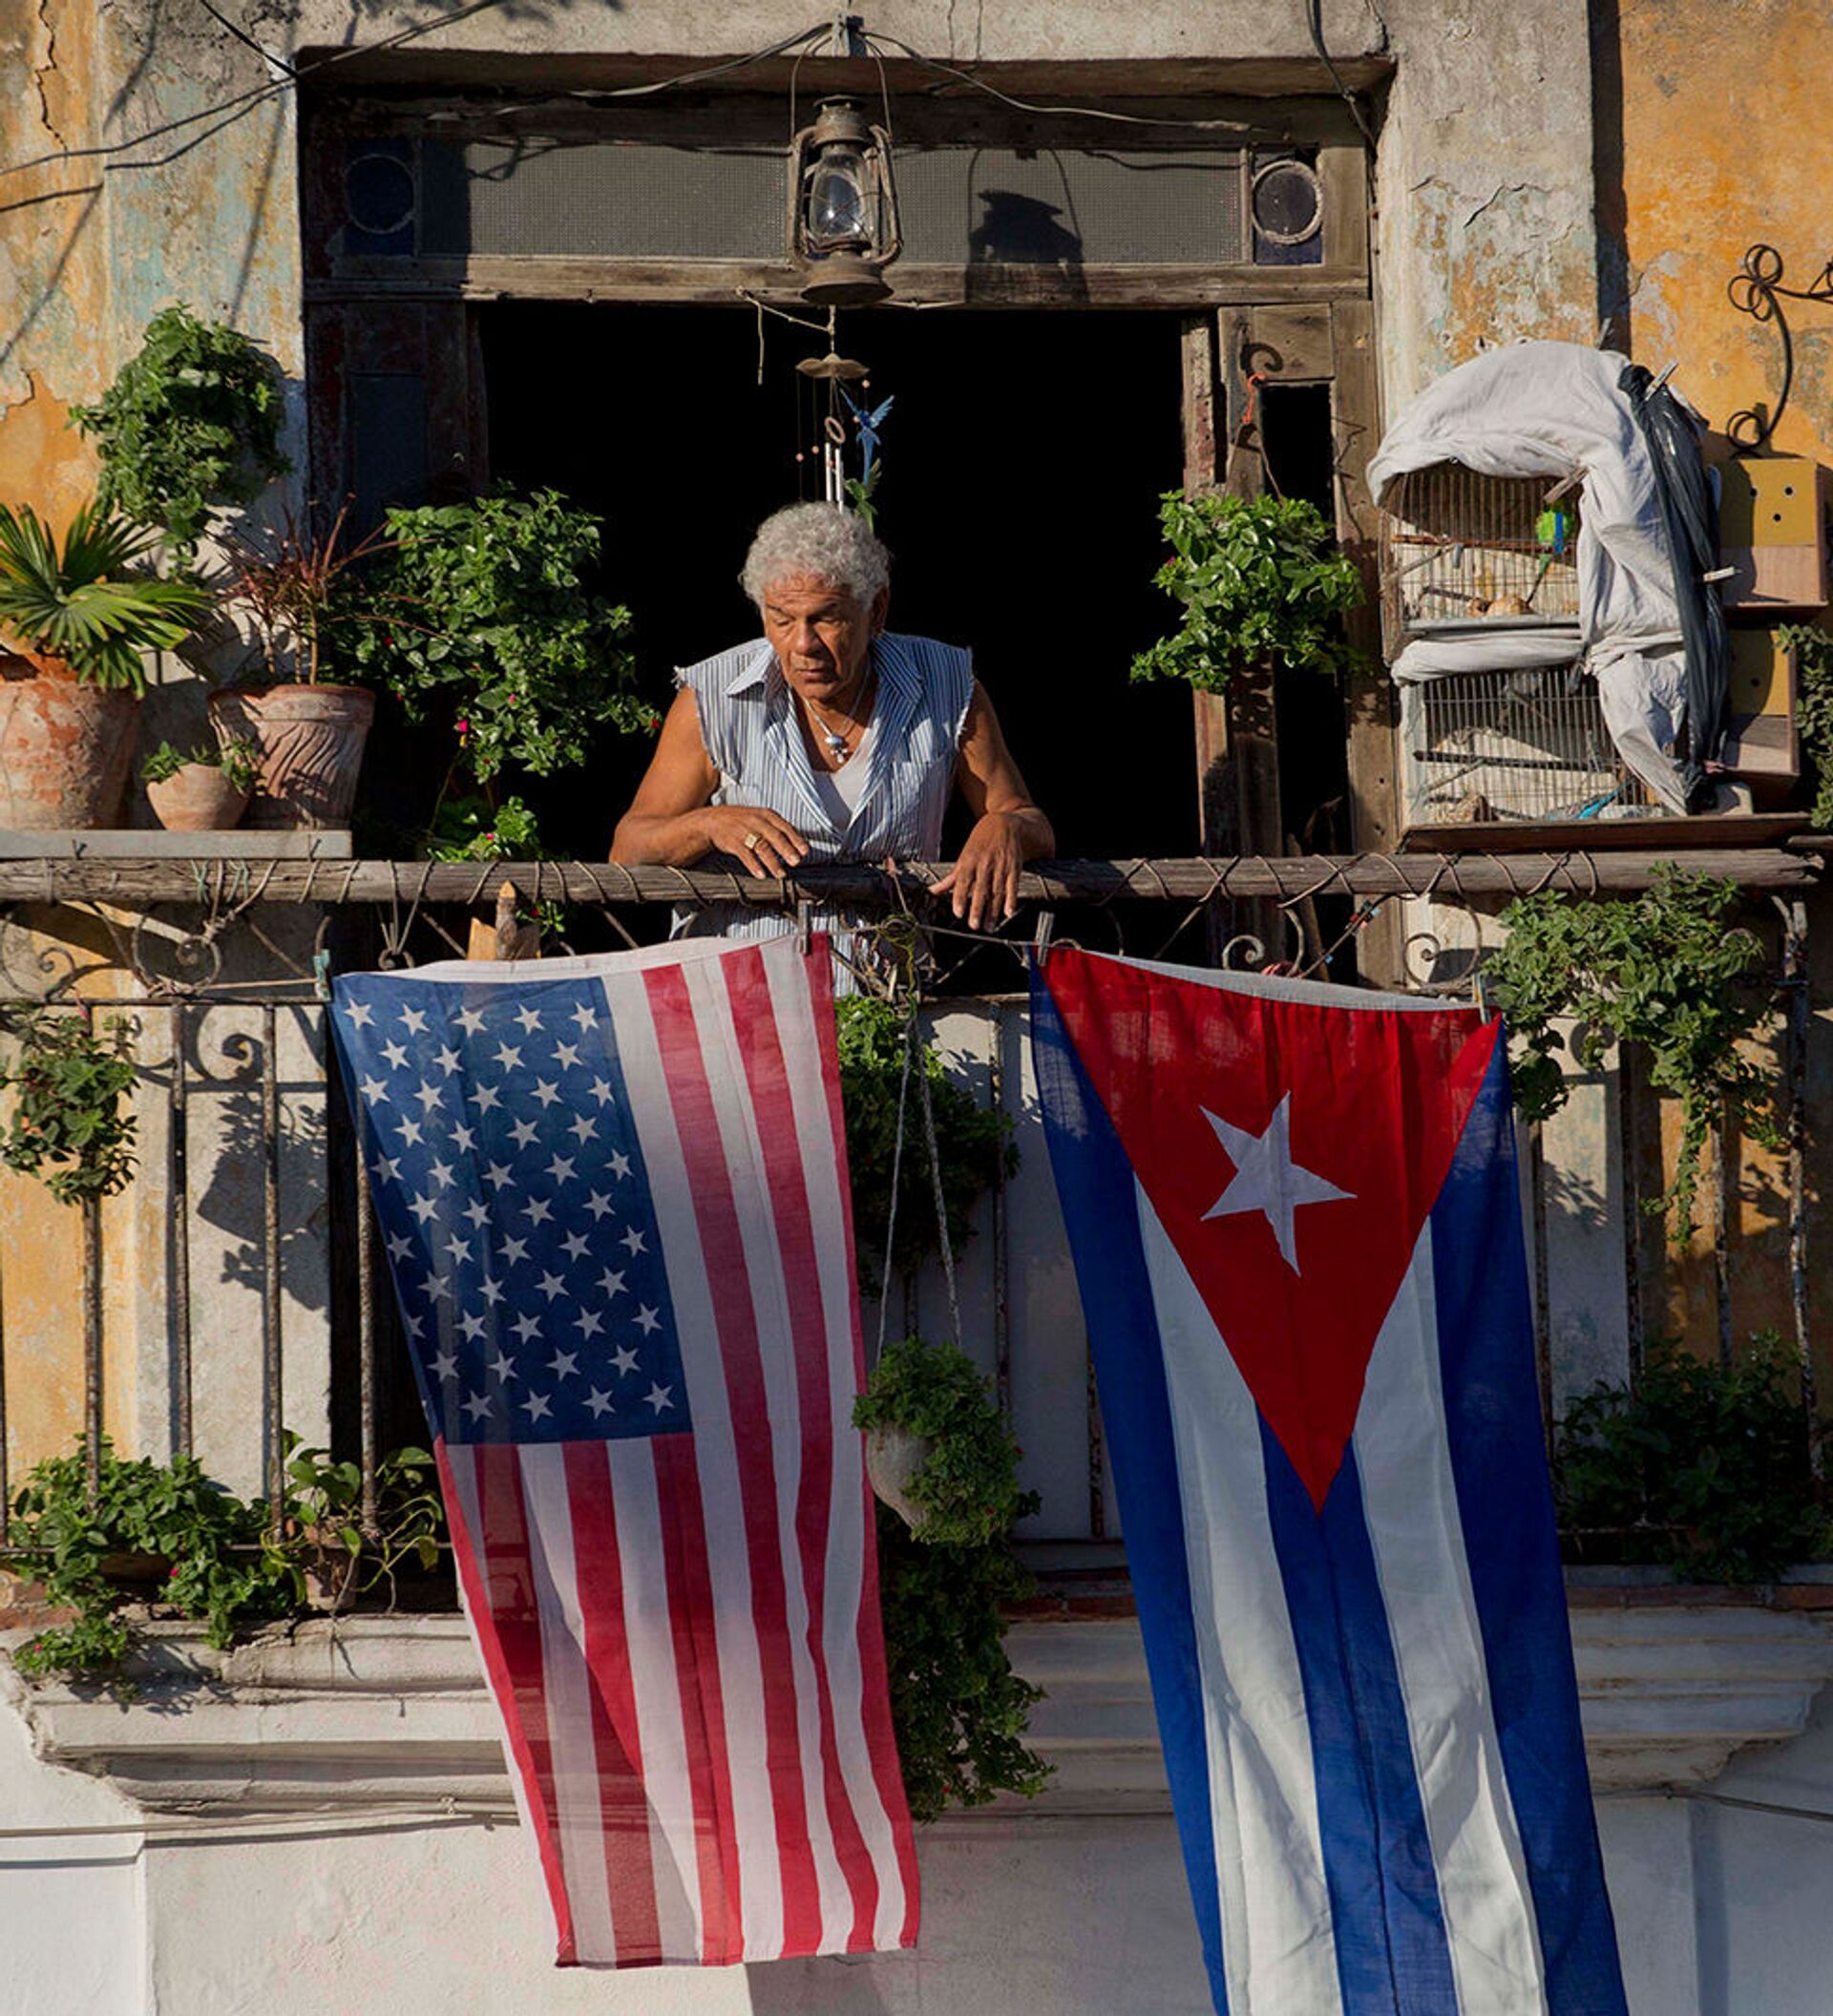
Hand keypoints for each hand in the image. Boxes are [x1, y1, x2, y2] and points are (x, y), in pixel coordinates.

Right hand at [700, 805, 808, 878]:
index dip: (796, 839)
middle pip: (774, 836)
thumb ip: (777, 827)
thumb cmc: (740, 821)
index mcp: (766, 814)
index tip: (805, 851)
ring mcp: (744, 831)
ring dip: (772, 862)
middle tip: (796, 862)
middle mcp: (756, 821)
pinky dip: (754, 865)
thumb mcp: (760, 817)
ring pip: (761, 847)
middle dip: (787, 850)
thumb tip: (797, 843)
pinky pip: (746, 855)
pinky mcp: (733, 842)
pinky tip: (761, 874)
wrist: (712, 821)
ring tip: (781, 874)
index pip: (785, 827)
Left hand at [932, 811, 1026, 930]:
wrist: (1006, 823)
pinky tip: (1009, 912)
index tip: (958, 913)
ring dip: (993, 911)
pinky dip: (1011, 899)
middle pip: (980, 889)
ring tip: (989, 926)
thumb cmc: (980, 841)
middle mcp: (985, 863)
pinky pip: (1012, 886)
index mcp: (969, 860)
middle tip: (974, 925)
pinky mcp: (1014, 867)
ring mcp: (1001, 866)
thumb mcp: (964, 856)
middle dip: (977, 908)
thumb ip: (951, 877)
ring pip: (996, 891)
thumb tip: (932, 891)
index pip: (963, 881)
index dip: (960, 897)